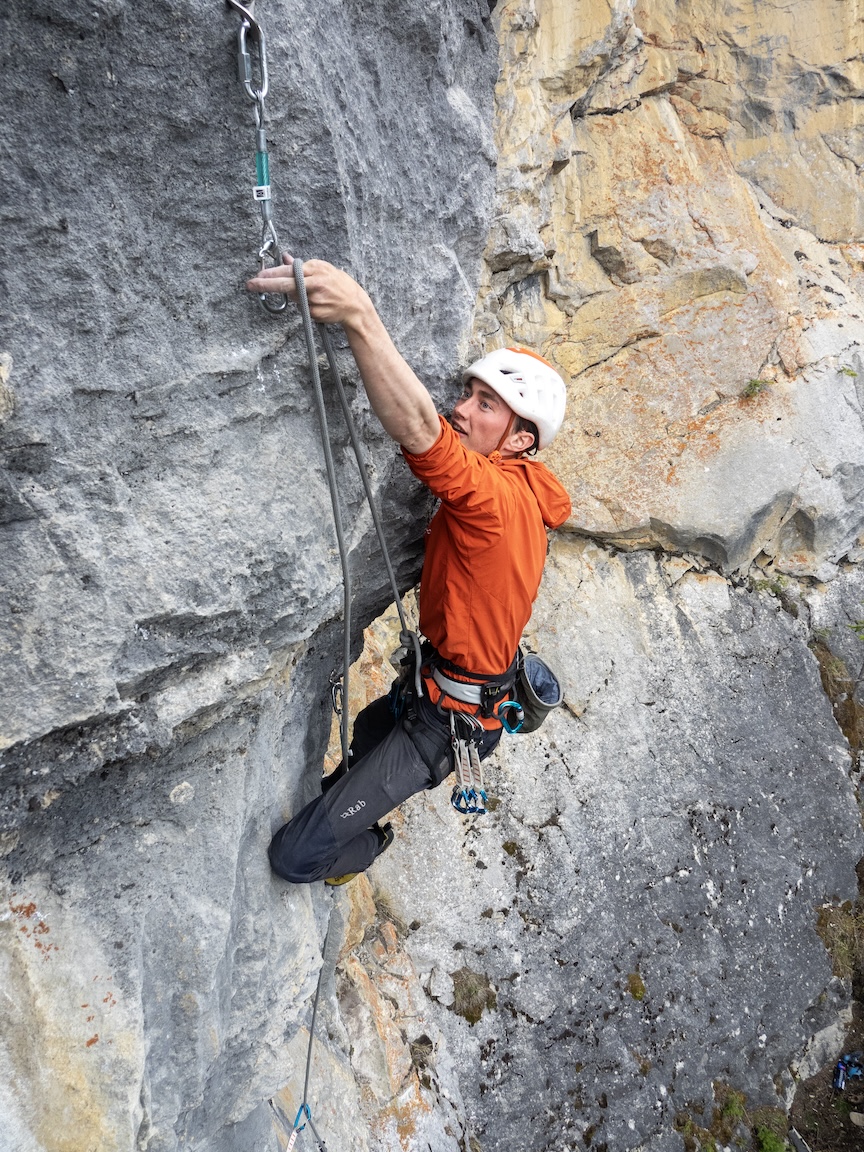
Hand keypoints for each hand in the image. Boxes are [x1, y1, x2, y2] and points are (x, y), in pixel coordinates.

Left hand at [246, 256, 370, 328]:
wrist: (355, 305)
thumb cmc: (338, 284)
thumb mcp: (322, 268)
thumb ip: (302, 266)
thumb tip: (285, 258)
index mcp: (314, 269)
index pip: (288, 270)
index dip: (271, 273)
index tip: (257, 275)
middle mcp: (313, 284)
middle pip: (285, 284)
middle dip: (266, 284)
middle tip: (250, 285)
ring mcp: (314, 300)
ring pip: (295, 298)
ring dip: (298, 296)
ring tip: (316, 294)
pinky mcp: (314, 313)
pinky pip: (302, 309)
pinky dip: (307, 306)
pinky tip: (319, 303)